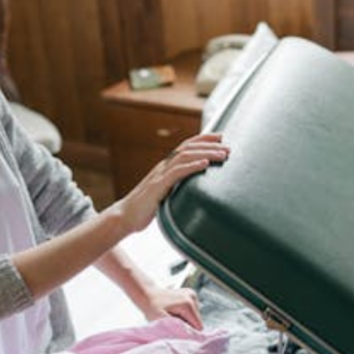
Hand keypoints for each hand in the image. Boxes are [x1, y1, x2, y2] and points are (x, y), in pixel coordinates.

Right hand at [112, 133, 228, 234]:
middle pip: (188, 148)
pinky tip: (205, 164)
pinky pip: (177, 173)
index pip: (186, 146)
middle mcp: (163, 166)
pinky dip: (192, 166)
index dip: (203, 139)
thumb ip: (177, 186)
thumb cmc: (145, 207)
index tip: (220, 137)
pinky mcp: (158, 186)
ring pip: (185, 157)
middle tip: (228, 148)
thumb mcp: (165, 192)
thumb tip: (194, 187)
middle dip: (210, 145)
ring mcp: (160, 175)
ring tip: (222, 155)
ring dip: (206, 153)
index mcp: (165, 166)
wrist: (125, 216)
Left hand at [136, 285, 202, 329]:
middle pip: (197, 321)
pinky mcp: (190, 294)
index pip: (198, 326)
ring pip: (195, 316)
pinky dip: (184, 314)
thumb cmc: (152, 307)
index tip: (177, 329)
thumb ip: (175, 328)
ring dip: (185, 319)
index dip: (188, 331)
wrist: (147, 294)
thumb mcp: (161, 320)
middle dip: (186, 324)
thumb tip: (189, 335)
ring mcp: (192, 294)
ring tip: (172, 315)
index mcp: (188, 304)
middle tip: (172, 321)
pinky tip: (175, 310)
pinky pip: (192, 311)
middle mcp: (192, 297)